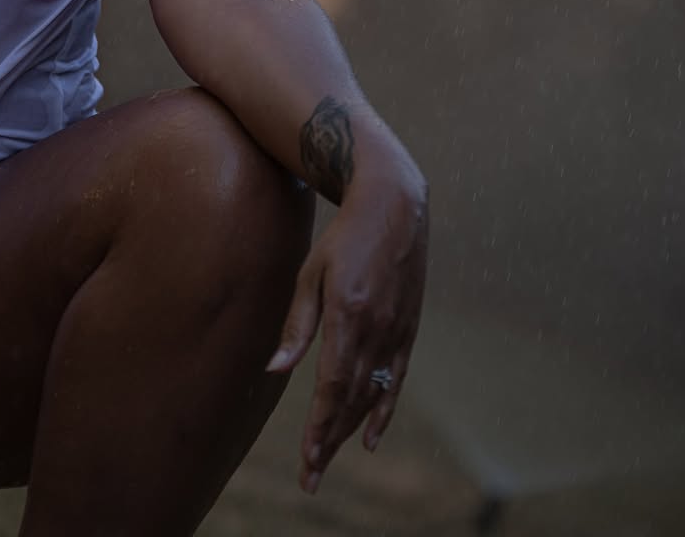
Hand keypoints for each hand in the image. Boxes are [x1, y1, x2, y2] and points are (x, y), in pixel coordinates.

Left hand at [266, 129, 427, 494]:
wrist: (395, 207)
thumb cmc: (344, 235)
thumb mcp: (312, 273)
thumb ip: (298, 325)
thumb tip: (275, 370)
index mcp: (349, 317)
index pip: (332, 388)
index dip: (319, 429)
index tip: (307, 462)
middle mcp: (377, 331)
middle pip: (351, 401)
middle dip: (330, 442)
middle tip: (311, 477)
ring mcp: (397, 332)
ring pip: (372, 395)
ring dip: (350, 431)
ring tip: (328, 458)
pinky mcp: (408, 329)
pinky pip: (395, 381)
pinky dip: (382, 410)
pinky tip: (370, 437)